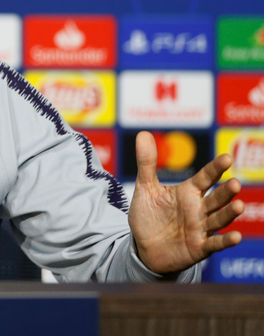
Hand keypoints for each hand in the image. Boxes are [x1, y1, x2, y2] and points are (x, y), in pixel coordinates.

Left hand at [128, 131, 244, 273]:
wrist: (142, 247)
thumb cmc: (148, 216)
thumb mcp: (145, 188)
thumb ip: (147, 163)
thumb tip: (143, 133)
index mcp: (188, 193)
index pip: (205, 178)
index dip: (215, 169)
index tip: (227, 158)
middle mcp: (199, 209)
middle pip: (216, 199)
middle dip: (226, 192)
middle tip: (235, 183)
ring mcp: (201, 229)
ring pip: (219, 219)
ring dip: (229, 213)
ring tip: (239, 205)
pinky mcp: (199, 248)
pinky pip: (214, 244)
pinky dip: (225, 241)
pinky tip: (236, 236)